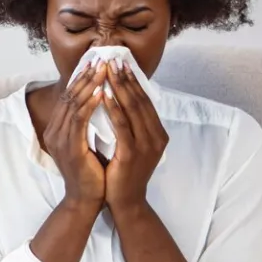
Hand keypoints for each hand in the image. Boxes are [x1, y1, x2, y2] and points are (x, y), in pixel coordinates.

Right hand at [43, 62, 107, 211]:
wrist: (86, 199)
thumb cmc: (91, 172)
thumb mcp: (88, 142)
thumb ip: (88, 123)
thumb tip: (101, 100)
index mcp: (57, 129)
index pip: (68, 97)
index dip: (81, 79)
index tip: (95, 63)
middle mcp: (54, 132)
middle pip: (69, 97)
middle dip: (86, 76)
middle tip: (101, 59)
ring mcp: (60, 140)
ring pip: (74, 105)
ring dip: (89, 85)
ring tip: (103, 70)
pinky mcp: (70, 148)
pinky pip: (79, 121)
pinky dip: (90, 104)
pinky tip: (102, 92)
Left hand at [104, 62, 167, 211]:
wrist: (126, 202)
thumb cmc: (124, 172)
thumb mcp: (132, 145)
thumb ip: (131, 126)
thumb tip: (122, 101)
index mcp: (157, 133)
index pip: (145, 100)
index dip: (134, 81)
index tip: (122, 63)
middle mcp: (156, 136)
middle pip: (140, 100)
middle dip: (126, 78)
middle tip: (114, 59)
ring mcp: (146, 145)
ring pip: (133, 109)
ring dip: (119, 87)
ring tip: (108, 70)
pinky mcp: (132, 153)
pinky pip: (122, 126)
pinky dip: (113, 108)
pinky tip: (104, 95)